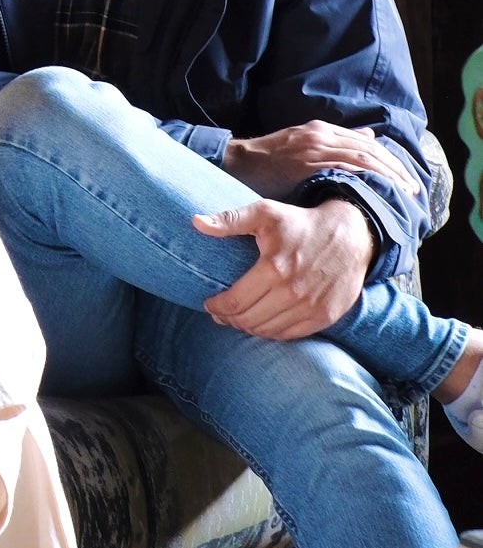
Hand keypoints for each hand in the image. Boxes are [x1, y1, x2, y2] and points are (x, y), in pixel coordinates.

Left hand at [193, 193, 373, 339]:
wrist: (352, 235)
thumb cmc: (302, 223)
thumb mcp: (265, 212)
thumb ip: (230, 220)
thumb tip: (196, 222)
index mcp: (274, 269)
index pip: (235, 302)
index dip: (216, 307)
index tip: (209, 303)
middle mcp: (293, 293)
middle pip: (248, 320)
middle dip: (228, 319)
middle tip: (220, 313)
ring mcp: (311, 307)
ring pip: (267, 331)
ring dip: (248, 328)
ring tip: (239, 317)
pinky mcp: (325, 317)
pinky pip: (289, 335)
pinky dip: (271, 332)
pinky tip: (263, 321)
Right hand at [220, 121, 415, 199]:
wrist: (237, 163)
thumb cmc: (268, 160)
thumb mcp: (303, 144)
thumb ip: (334, 143)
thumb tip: (368, 138)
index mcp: (321, 131)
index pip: (366, 144)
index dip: (390, 161)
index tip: (406, 179)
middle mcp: (320, 135)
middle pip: (370, 151)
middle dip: (395, 170)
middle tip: (412, 189)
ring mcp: (313, 148)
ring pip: (362, 159)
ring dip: (387, 176)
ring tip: (403, 194)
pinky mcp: (305, 164)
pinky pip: (343, 169)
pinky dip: (365, 179)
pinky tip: (378, 192)